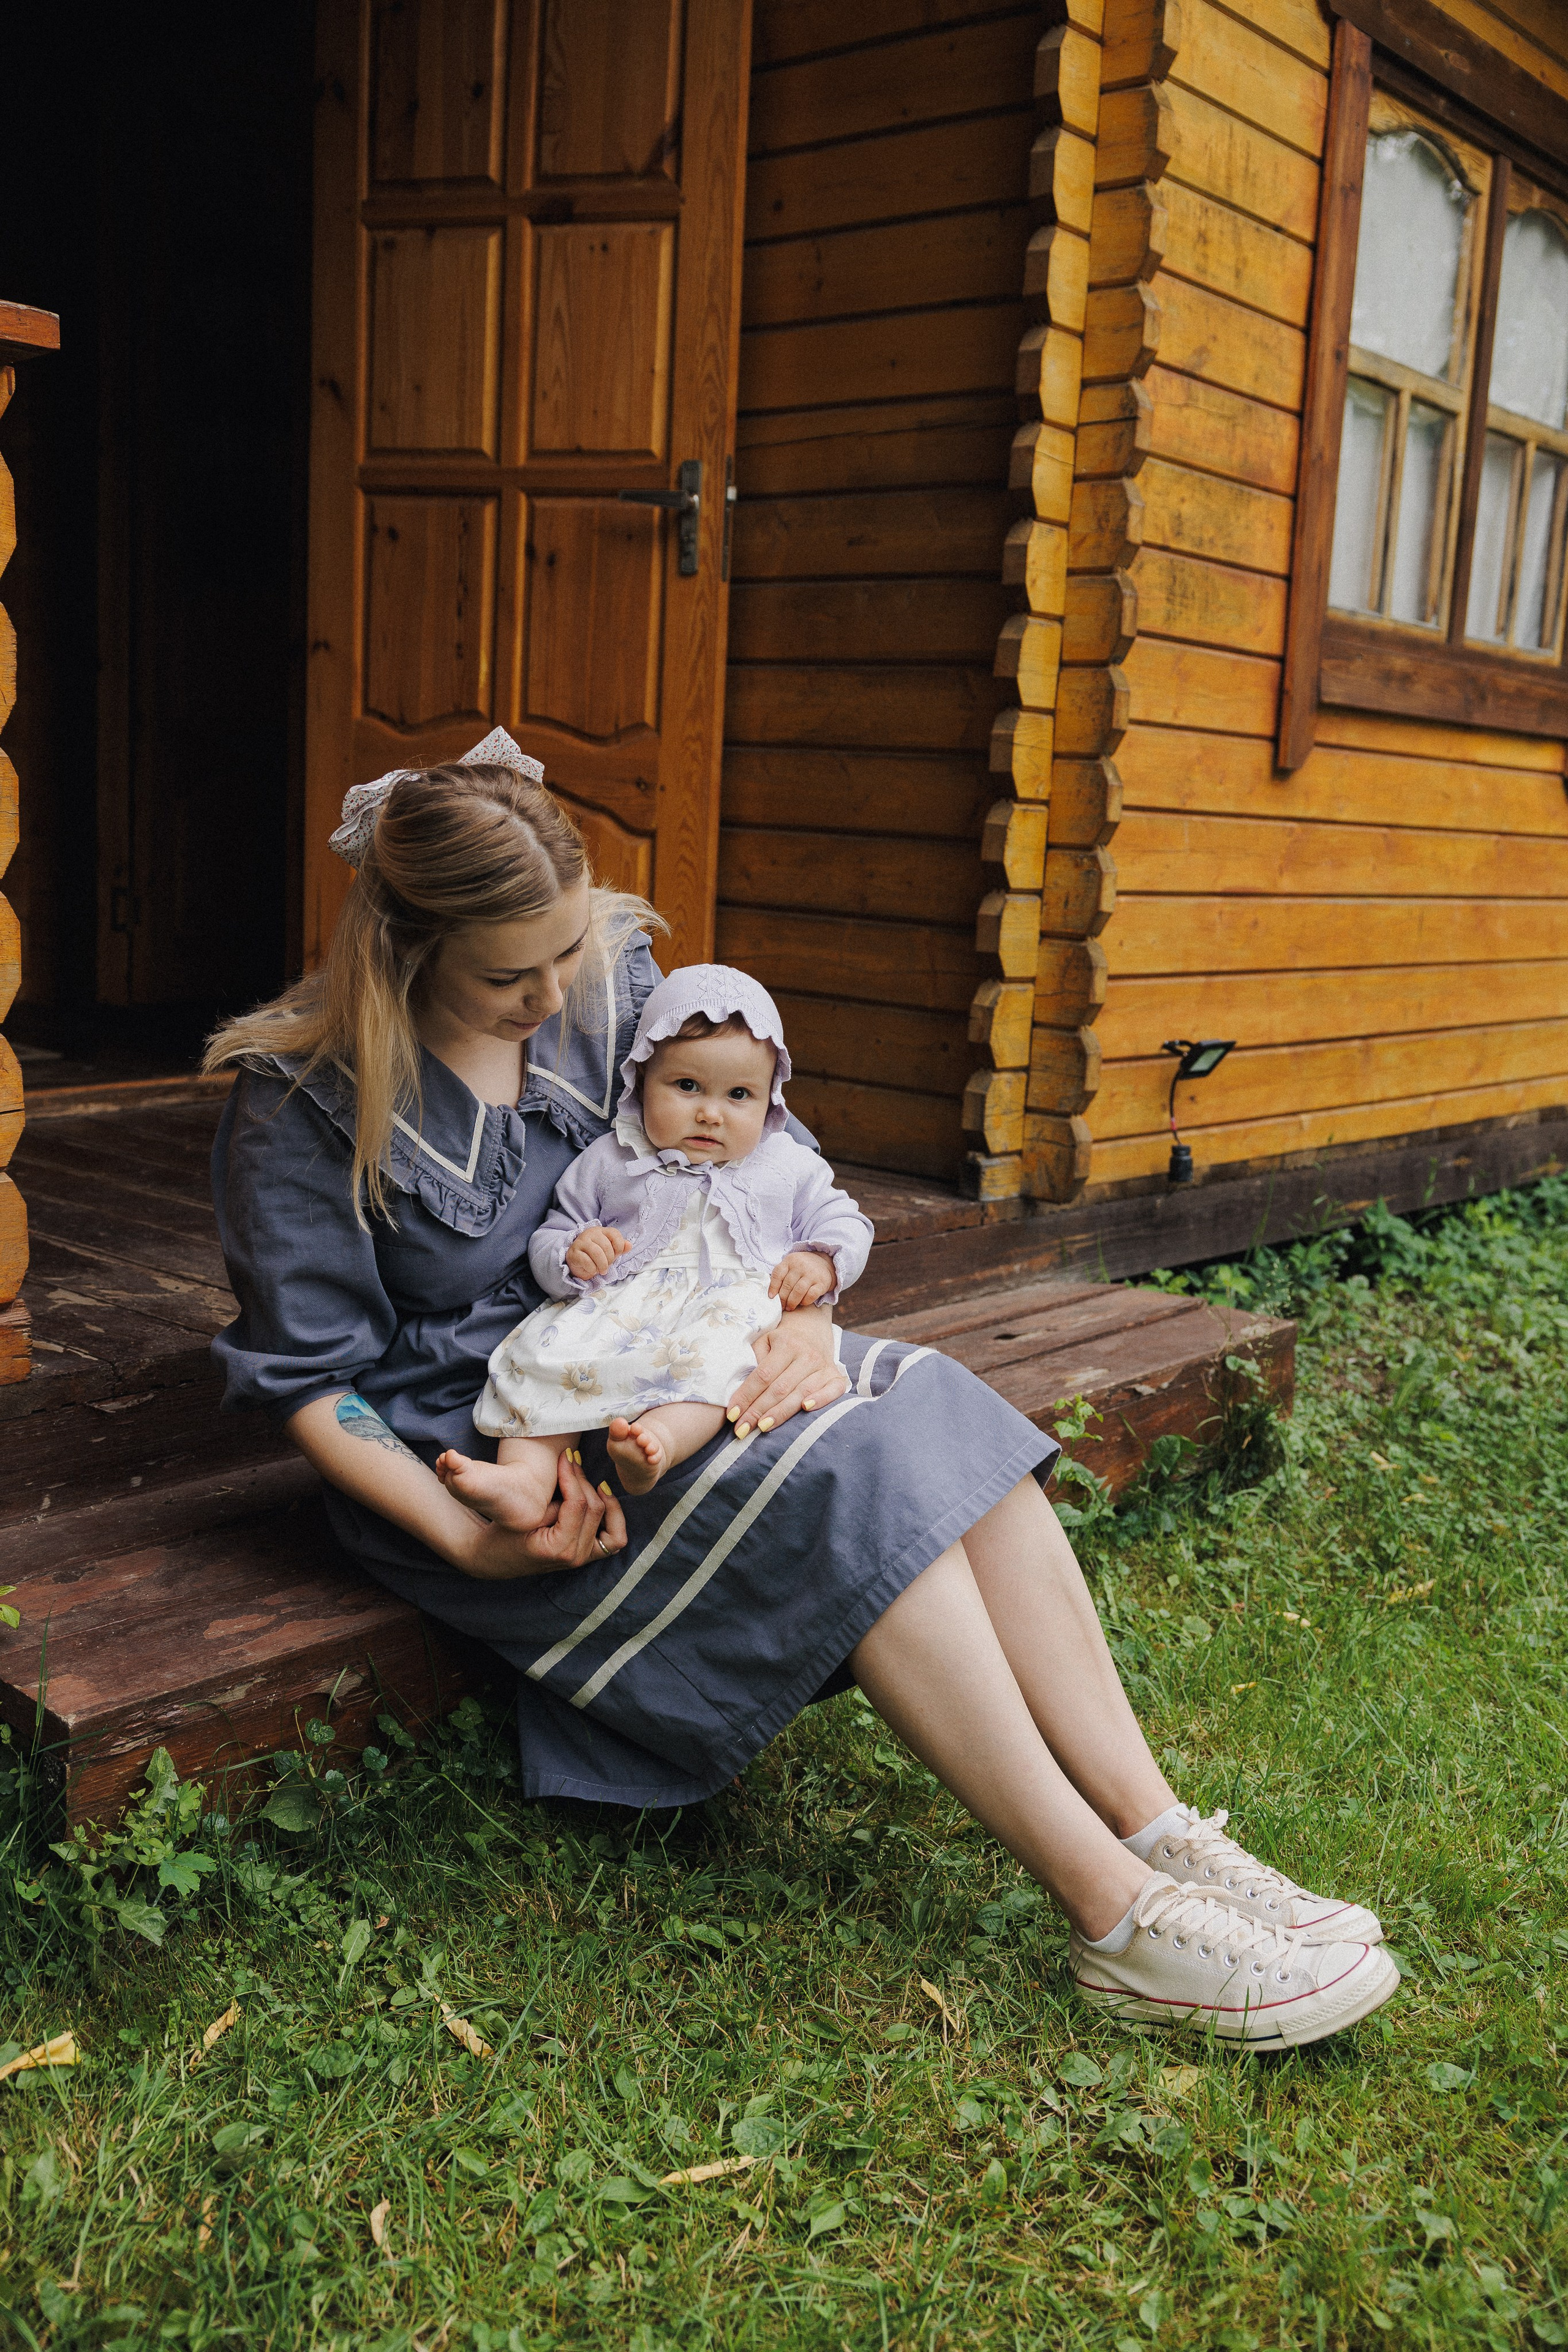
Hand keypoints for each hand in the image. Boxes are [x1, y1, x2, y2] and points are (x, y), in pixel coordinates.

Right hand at [459, 1454, 627, 1578]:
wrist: (496, 1557)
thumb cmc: (504, 1534)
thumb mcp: (523, 1515)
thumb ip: (551, 1502)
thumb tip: (574, 1474)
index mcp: (558, 1549)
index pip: (577, 1504)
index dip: (571, 1475)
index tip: (564, 1456)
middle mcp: (575, 1557)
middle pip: (595, 1509)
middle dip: (583, 1480)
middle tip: (571, 1460)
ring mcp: (583, 1558)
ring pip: (612, 1523)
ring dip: (604, 1497)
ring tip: (589, 1478)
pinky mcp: (587, 1554)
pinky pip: (614, 1538)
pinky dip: (614, 1518)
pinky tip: (603, 1497)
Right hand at [565, 1224, 629, 1281]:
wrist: (578, 1263)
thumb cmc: (596, 1256)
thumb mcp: (610, 1251)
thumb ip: (620, 1247)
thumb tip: (629, 1245)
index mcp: (601, 1230)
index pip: (615, 1234)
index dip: (619, 1248)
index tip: (616, 1255)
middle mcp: (590, 1233)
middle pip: (606, 1246)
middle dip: (610, 1260)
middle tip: (607, 1266)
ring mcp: (581, 1242)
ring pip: (597, 1253)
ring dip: (602, 1266)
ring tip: (602, 1270)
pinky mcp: (573, 1253)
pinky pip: (587, 1261)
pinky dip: (592, 1269)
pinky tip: (592, 1270)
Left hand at [726, 1306, 848, 1437]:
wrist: (812, 1331)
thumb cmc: (781, 1342)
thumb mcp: (764, 1342)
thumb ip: (753, 1361)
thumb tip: (739, 1391)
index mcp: (786, 1344)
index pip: (763, 1375)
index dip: (746, 1396)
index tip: (732, 1414)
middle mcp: (807, 1354)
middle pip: (779, 1388)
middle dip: (758, 1411)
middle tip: (742, 1429)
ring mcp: (823, 1366)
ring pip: (800, 1393)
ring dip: (780, 1413)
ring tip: (762, 1427)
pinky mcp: (835, 1376)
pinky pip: (832, 1391)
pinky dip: (821, 1400)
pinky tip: (806, 1409)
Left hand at [769, 1249, 835, 1310]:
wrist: (825, 1263)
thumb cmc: (802, 1268)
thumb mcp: (791, 1265)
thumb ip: (781, 1276)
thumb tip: (771, 1294)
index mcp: (790, 1261)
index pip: (778, 1274)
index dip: (773, 1287)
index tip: (771, 1297)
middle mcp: (801, 1266)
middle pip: (787, 1285)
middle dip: (782, 1299)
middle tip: (781, 1306)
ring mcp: (812, 1274)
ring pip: (798, 1291)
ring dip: (792, 1302)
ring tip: (789, 1307)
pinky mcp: (822, 1283)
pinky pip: (811, 1295)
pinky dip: (804, 1301)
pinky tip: (802, 1303)